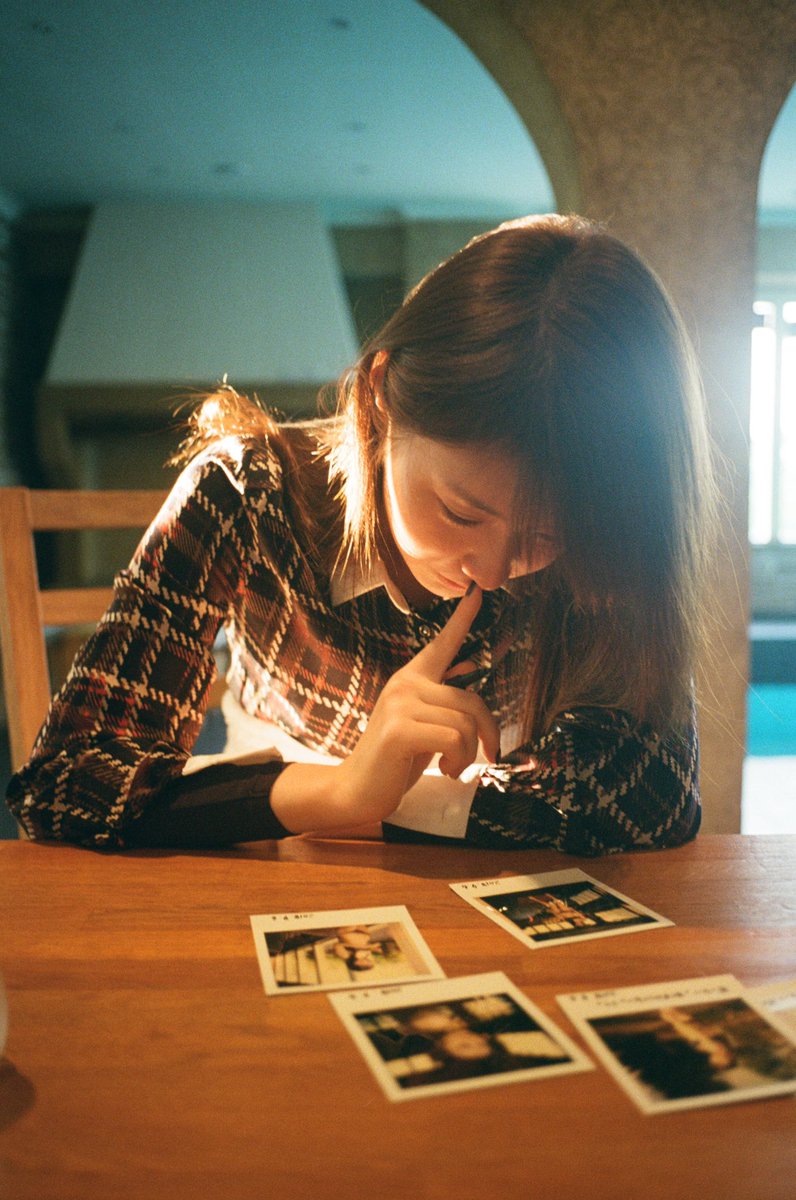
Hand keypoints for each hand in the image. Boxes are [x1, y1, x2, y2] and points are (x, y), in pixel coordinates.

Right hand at [333, 584, 499, 823]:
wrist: (359, 789)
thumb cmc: (396, 758)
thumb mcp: (425, 722)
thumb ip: (444, 695)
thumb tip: (469, 662)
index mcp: (412, 678)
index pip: (442, 643)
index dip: (463, 617)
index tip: (479, 590)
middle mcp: (405, 683)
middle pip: (471, 700)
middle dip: (487, 733)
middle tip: (485, 756)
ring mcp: (399, 704)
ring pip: (465, 723)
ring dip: (469, 753)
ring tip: (453, 766)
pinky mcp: (399, 729)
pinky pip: (453, 739)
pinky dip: (459, 761)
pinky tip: (445, 772)